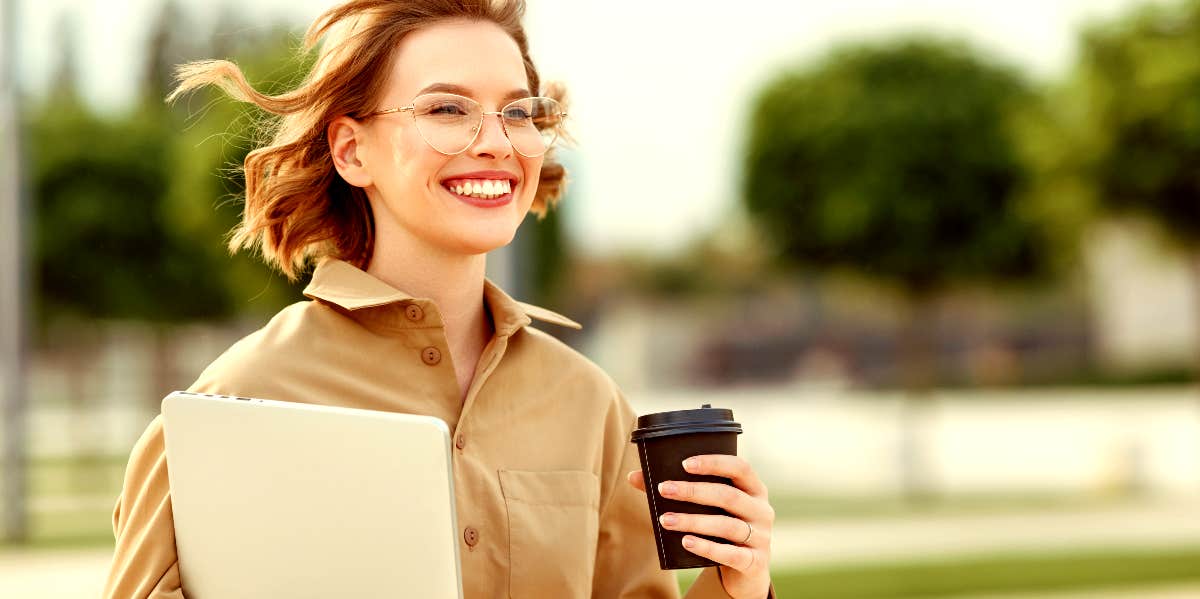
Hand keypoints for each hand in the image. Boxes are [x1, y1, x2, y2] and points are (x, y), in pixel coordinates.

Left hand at [627, 455, 773, 598]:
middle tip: (664, 489)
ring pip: (726, 526)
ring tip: (665, 520)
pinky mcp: (755, 561)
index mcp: (754, 489)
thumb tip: (634, 476)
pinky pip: (731, 554)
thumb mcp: (708, 507)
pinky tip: (686, 542)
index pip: (740, 467)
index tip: (685, 463)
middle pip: (728, 496)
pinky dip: (707, 548)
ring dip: (693, 521)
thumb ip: (677, 491)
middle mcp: (762, 510)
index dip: (714, 463)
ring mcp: (761, 537)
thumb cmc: (721, 528)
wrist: (746, 569)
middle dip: (693, 492)